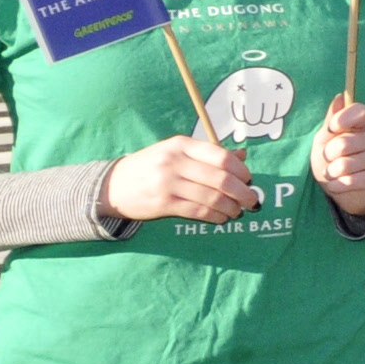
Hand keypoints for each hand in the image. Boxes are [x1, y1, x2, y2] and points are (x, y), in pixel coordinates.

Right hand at [105, 134, 257, 225]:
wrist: (111, 186)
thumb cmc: (150, 166)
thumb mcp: (176, 152)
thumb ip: (208, 154)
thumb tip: (243, 156)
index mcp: (181, 145)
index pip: (221, 156)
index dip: (241, 170)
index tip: (249, 179)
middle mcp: (175, 162)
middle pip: (221, 178)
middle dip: (242, 192)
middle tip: (252, 200)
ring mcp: (168, 183)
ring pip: (212, 197)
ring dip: (231, 207)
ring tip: (237, 211)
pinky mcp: (163, 204)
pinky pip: (198, 212)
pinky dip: (215, 216)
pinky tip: (222, 218)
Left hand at [310, 99, 364, 214]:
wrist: (350, 192)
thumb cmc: (336, 160)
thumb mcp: (327, 139)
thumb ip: (332, 120)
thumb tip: (340, 96)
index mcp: (364, 126)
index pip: (359, 112)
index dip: (343, 119)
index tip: (333, 128)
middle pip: (342, 144)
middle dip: (328, 154)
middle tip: (333, 158)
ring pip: (343, 165)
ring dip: (331, 172)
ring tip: (337, 172)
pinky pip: (348, 181)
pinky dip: (336, 185)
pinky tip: (342, 183)